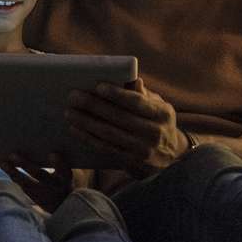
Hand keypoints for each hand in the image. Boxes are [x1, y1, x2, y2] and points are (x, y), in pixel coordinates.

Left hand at [1, 153, 73, 211]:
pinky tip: (4, 166)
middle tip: (13, 155)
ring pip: (27, 183)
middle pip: (41, 176)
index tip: (52, 154)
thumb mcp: (65, 171)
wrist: (65, 203)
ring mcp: (45, 195)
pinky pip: (23, 186)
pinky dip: (13, 175)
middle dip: (26, 165)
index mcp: (67, 178)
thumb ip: (57, 160)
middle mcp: (56, 187)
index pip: (65, 172)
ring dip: (14, 172)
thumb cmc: (63, 177)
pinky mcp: (36, 199)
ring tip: (2, 163)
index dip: (59, 164)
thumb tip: (42, 140)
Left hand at [65, 78, 186, 177]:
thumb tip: (132, 79)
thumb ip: (143, 94)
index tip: (98, 86)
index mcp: (162, 114)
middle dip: (94, 106)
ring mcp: (143, 150)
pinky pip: (106, 148)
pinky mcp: (131, 162)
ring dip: (86, 122)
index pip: (137, 102)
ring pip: (109, 134)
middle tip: (73, 96)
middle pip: (119, 117)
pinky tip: (76, 130)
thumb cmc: (158, 124)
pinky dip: (88, 138)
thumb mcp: (159, 107)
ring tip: (70, 112)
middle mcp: (154, 132)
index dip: (117, 94)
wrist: (171, 159)